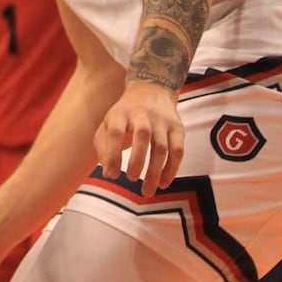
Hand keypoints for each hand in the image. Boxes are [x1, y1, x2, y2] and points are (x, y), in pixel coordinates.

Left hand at [94, 79, 183, 196]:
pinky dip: (172, 169)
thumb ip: (103, 147)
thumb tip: (109, 174)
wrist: (151, 90)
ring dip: (155, 171)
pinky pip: (178, 150)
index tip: (112, 174)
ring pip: (162, 146)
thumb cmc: (124, 115)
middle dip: (137, 161)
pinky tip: (164, 183)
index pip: (116, 132)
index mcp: (120, 113)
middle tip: (131, 180)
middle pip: (142, 136)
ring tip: (147, 191)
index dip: (113, 154)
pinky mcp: (178, 127)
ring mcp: (162, 120)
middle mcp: (142, 114)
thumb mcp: (107, 124)